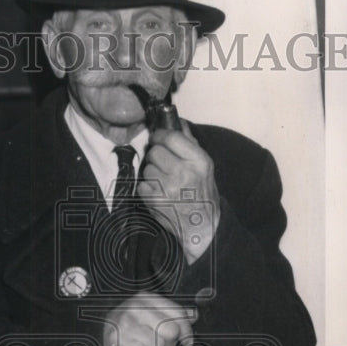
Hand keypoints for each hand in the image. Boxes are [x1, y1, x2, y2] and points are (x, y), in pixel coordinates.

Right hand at [103, 292, 194, 345]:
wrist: (96, 334)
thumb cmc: (130, 326)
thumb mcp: (150, 313)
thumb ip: (174, 315)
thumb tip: (194, 317)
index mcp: (145, 297)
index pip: (178, 314)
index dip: (186, 332)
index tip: (187, 343)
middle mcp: (134, 307)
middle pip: (170, 331)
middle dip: (167, 343)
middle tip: (157, 344)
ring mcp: (123, 323)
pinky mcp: (116, 342)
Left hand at [138, 121, 220, 262]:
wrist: (200, 225)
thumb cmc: (202, 192)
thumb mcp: (204, 166)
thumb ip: (189, 142)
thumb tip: (176, 121)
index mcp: (198, 161)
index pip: (171, 137)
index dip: (160, 135)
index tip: (157, 136)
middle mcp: (183, 172)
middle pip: (155, 151)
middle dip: (156, 155)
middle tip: (164, 164)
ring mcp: (167, 187)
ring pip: (147, 167)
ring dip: (152, 172)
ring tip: (164, 181)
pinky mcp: (154, 199)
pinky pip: (142, 184)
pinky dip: (147, 187)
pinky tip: (159, 192)